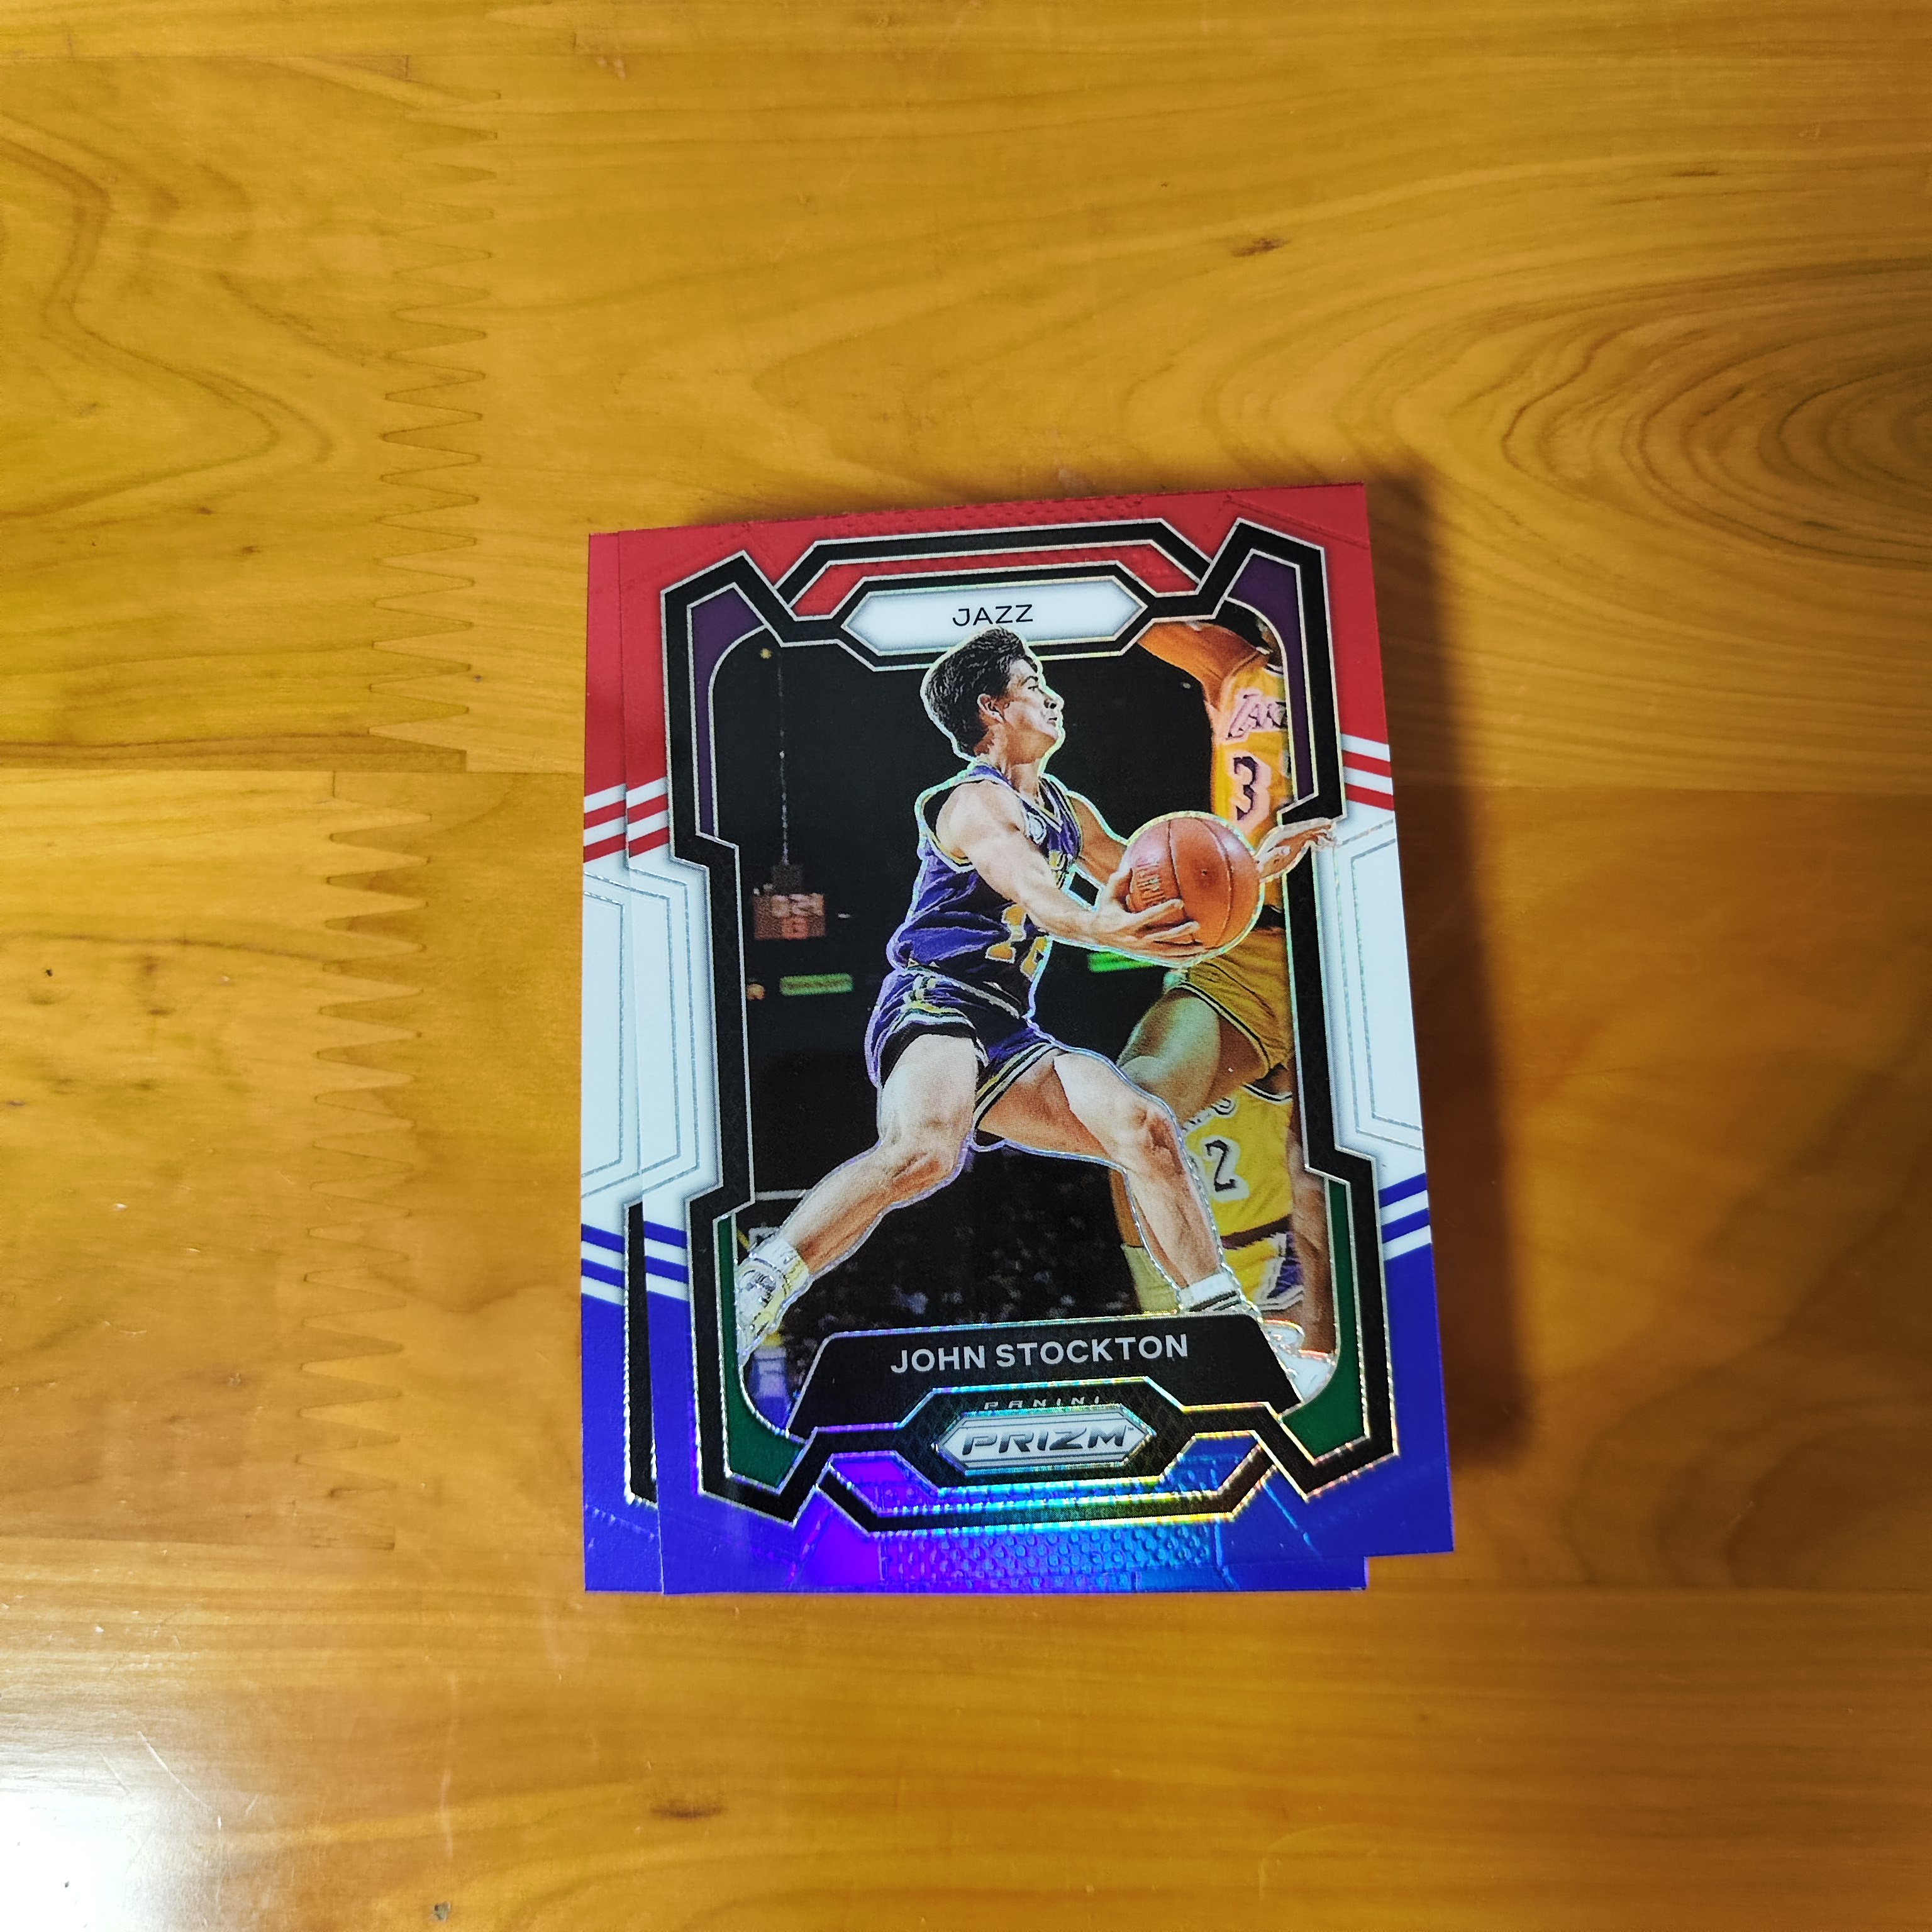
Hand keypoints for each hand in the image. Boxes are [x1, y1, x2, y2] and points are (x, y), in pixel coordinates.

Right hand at [1091, 866, 1205, 959]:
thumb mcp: (1108, 895)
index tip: (1180, 902)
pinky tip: (1198, 958)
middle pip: (1162, 937)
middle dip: (1180, 932)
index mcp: (1128, 923)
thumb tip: (1130, 866)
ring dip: (1187, 952)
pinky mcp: (1147, 956)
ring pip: (1168, 953)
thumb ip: (1118, 881)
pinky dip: (1182, 961)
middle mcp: (1137, 939)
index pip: (1149, 916)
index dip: (1164, 910)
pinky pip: (1167, 961)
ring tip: (1205, 948)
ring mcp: (1143, 950)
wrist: (1098, 935)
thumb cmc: (1106, 910)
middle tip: (1197, 924)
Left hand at [1255, 817, 1333, 882]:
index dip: (1314, 825)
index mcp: (1281, 835)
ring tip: (1336, 841)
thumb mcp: (1263, 861)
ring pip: (1311, 834)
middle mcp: (1287, 834)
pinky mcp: (1294, 845)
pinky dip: (1319, 841)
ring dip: (1323, 836)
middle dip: (1321, 827)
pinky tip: (1327, 845)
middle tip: (1334, 826)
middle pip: (1307, 828)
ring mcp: (1291, 839)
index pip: (1300, 827)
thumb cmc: (1258, 866)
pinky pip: (1310, 840)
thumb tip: (1287, 849)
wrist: (1255, 869)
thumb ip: (1275, 854)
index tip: (1326, 823)